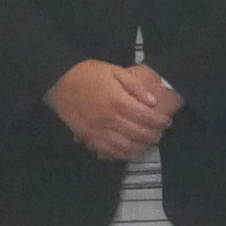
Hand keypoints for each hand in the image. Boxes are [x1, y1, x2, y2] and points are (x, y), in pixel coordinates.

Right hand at [46, 59, 179, 161]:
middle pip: (139, 134)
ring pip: (126, 146)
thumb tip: (152, 102)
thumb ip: (135, 87)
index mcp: (118, 101)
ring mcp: (99, 131)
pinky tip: (130, 151)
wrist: (58, 82)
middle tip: (160, 134)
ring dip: (141, 147)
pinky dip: (123, 154)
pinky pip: (109, 152)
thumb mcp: (114, 71)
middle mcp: (110, 119)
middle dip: (153, 136)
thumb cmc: (88, 73)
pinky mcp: (89, 138)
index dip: (160, 122)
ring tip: (148, 144)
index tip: (166, 122)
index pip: (146, 117)